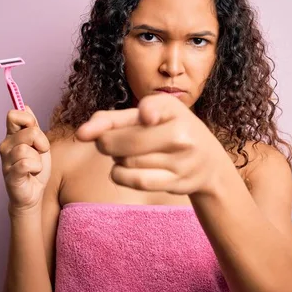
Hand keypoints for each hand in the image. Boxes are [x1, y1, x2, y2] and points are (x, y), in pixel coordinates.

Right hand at [0, 106, 50, 213]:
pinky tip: (33, 172)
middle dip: (41, 142)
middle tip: (40, 153)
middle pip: (28, 131)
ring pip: (26, 149)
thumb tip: (25, 105)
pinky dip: (35, 168)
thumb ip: (32, 126)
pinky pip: (25, 164)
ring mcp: (6, 161)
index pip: (13, 115)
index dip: (29, 120)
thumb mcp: (39, 144)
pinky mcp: (11, 176)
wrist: (34, 194)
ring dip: (38, 158)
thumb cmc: (35, 169)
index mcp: (12, 136)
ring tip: (35, 166)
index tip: (37, 133)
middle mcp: (5, 146)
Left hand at [75, 94, 229, 195]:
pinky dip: (120, 175)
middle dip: (106, 143)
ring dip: (117, 159)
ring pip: (126, 162)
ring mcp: (181, 160)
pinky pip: (135, 181)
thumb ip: (113, 118)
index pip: (145, 111)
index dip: (135, 115)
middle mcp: (182, 133)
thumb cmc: (169, 131)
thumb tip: (82, 134)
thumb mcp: (149, 114)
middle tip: (110, 142)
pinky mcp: (176, 182)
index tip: (141, 118)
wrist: (208, 162)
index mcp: (173, 109)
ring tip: (128, 154)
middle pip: (123, 142)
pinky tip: (123, 170)